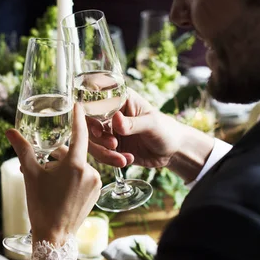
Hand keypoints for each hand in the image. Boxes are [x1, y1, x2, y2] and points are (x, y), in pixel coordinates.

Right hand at [6, 104, 101, 245]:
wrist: (54, 235)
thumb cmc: (41, 205)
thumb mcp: (31, 175)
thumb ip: (23, 149)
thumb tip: (10, 131)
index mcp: (75, 165)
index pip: (79, 133)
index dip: (78, 117)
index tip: (78, 104)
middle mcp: (91, 172)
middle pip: (74, 152)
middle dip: (59, 154)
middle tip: (43, 161)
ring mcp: (96, 183)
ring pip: (79, 165)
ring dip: (65, 166)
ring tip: (48, 179)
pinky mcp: (96, 192)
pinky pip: (85, 176)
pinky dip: (73, 176)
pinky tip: (60, 187)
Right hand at [87, 88, 214, 181]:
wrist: (172, 150)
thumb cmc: (165, 129)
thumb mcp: (151, 124)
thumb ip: (133, 123)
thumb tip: (116, 119)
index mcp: (119, 100)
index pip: (95, 101)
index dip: (90, 115)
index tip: (98, 129)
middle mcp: (109, 114)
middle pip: (88, 124)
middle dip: (97, 138)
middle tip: (113, 144)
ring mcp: (108, 131)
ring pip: (92, 142)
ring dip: (104, 152)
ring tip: (122, 158)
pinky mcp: (109, 147)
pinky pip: (101, 154)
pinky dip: (111, 160)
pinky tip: (128, 159)